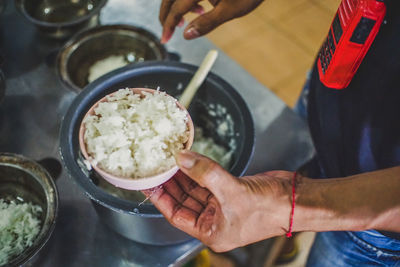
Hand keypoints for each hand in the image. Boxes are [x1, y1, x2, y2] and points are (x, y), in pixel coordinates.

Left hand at [144, 150, 292, 251]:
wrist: (297, 199)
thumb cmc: (269, 209)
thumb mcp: (232, 192)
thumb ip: (205, 173)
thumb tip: (181, 158)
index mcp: (211, 232)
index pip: (176, 214)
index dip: (161, 197)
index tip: (148, 182)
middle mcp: (214, 220)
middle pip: (184, 200)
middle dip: (171, 183)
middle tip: (157, 167)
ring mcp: (222, 204)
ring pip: (195, 188)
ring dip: (184, 174)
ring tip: (169, 160)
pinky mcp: (230, 190)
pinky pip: (208, 179)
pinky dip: (199, 169)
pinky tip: (189, 159)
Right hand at [159, 0, 264, 42]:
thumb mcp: (231, 10)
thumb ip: (207, 23)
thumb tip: (187, 35)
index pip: (176, 9)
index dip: (168, 26)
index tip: (165, 39)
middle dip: (167, 15)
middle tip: (169, 30)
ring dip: (177, 6)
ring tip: (193, 16)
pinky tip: (203, 5)